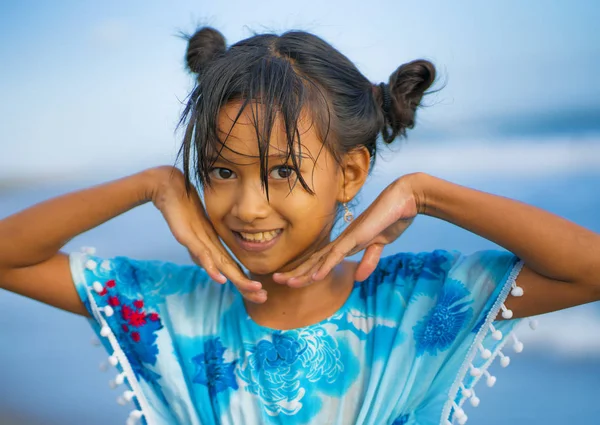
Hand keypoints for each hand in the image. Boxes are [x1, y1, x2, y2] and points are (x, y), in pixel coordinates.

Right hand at [148, 166, 265, 302]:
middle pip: (232, 270)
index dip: (245, 283)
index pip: (232, 269)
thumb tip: (210, 267)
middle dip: (248, 285)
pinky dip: (212, 267)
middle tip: (264, 297)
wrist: (171, 189)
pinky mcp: (189, 236)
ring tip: (252, 289)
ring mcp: (202, 240)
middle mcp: (212, 244)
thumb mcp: (194, 237)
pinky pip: (202, 253)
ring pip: (222, 263)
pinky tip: (221, 277)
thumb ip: (202, 252)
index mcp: (214, 246)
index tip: (260, 295)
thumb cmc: (184, 211)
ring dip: (237, 278)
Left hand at [273, 175, 420, 286]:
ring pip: (320, 260)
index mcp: (346, 242)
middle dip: (295, 272)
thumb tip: (357, 278)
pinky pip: (337, 255)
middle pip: (314, 260)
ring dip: (303, 272)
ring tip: (285, 282)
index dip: (305, 270)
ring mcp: (348, 238)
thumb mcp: (380, 245)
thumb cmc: (392, 218)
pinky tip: (314, 277)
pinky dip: (325, 267)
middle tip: (275, 280)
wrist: (404, 199)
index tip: (290, 279)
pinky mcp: (357, 237)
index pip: (321, 260)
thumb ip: (369, 261)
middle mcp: (342, 240)